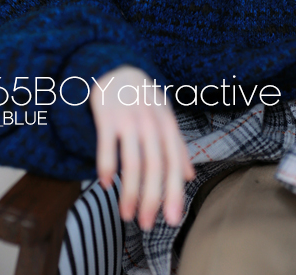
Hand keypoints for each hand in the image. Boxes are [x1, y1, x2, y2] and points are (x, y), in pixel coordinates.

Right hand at [90, 66, 194, 227]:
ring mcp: (128, 119)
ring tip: (125, 215)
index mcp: (167, 125)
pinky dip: (106, 167)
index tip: (172, 219)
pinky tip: (105, 184)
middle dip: (151, 199)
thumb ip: (177, 147)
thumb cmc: (146, 102)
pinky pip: (106, 146)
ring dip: (129, 192)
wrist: (118, 69)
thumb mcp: (165, 119)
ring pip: (131, 162)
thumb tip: (190, 176)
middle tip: (147, 225)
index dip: (174, 193)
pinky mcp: (107, 116)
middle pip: (154, 167)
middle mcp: (151, 123)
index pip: (174, 164)